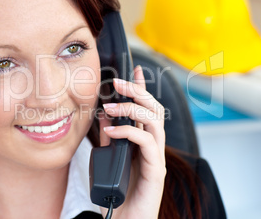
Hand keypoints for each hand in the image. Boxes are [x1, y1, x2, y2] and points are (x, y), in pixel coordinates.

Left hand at [99, 65, 165, 218]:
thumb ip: (110, 136)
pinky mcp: (156, 170)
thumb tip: (104, 115)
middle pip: (154, 109)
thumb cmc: (119, 190)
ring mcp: (156, 157)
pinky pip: (147, 143)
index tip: (135, 69)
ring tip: (111, 107)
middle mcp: (153, 146)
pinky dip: (129, 133)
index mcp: (143, 140)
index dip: (142, 87)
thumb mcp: (110, 157)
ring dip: (132, 109)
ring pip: (154, 121)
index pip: (146, 108)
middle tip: (119, 82)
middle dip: (138, 91)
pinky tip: (113, 132)